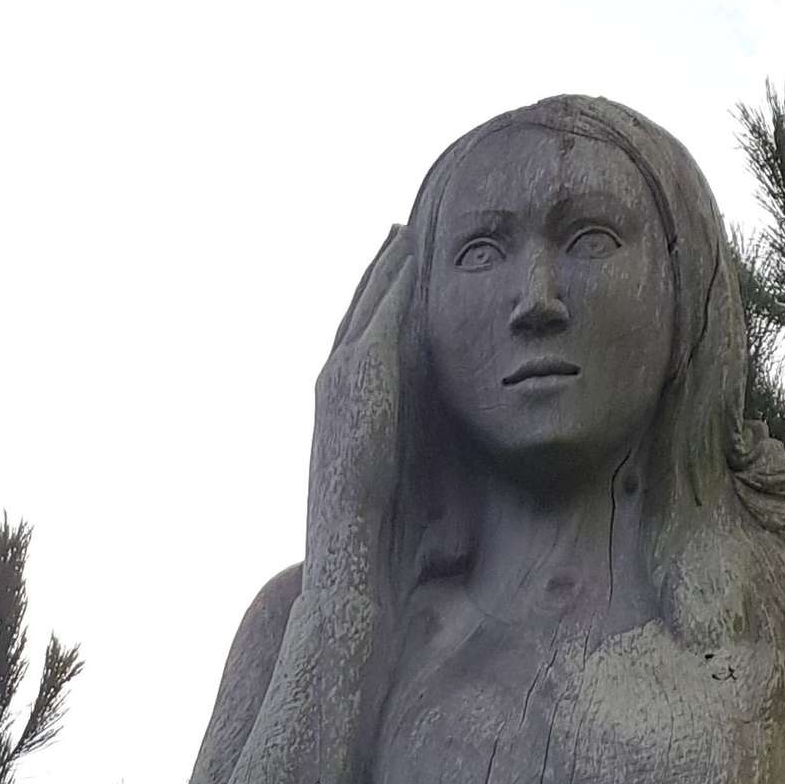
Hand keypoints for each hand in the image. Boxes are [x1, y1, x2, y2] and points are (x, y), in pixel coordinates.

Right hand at [307, 230, 412, 594]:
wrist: (349, 551)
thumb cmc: (377, 537)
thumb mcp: (397, 485)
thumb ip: (414, 459)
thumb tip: (450, 466)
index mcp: (344, 407)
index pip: (359, 343)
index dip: (377, 308)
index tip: (398, 277)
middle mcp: (334, 384)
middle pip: (357, 313)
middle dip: (376, 272)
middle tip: (396, 234)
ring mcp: (340, 377)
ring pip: (364, 306)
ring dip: (383, 266)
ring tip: (403, 233)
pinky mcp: (356, 378)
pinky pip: (377, 319)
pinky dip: (390, 286)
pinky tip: (410, 258)